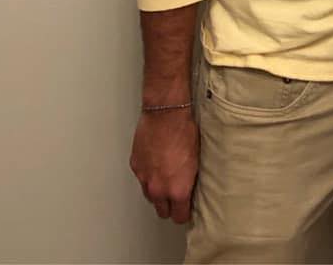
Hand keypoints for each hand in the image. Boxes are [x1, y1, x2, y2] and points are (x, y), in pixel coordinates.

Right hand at [130, 109, 198, 223]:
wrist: (165, 115)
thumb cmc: (184, 132)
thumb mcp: (196, 159)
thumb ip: (189, 180)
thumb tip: (188, 186)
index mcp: (177, 189)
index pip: (179, 216)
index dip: (184, 214)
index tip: (186, 210)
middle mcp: (159, 188)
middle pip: (162, 211)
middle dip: (169, 207)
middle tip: (176, 198)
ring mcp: (145, 179)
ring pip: (150, 197)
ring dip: (157, 192)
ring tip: (166, 179)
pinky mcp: (136, 167)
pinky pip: (142, 179)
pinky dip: (148, 175)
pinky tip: (156, 164)